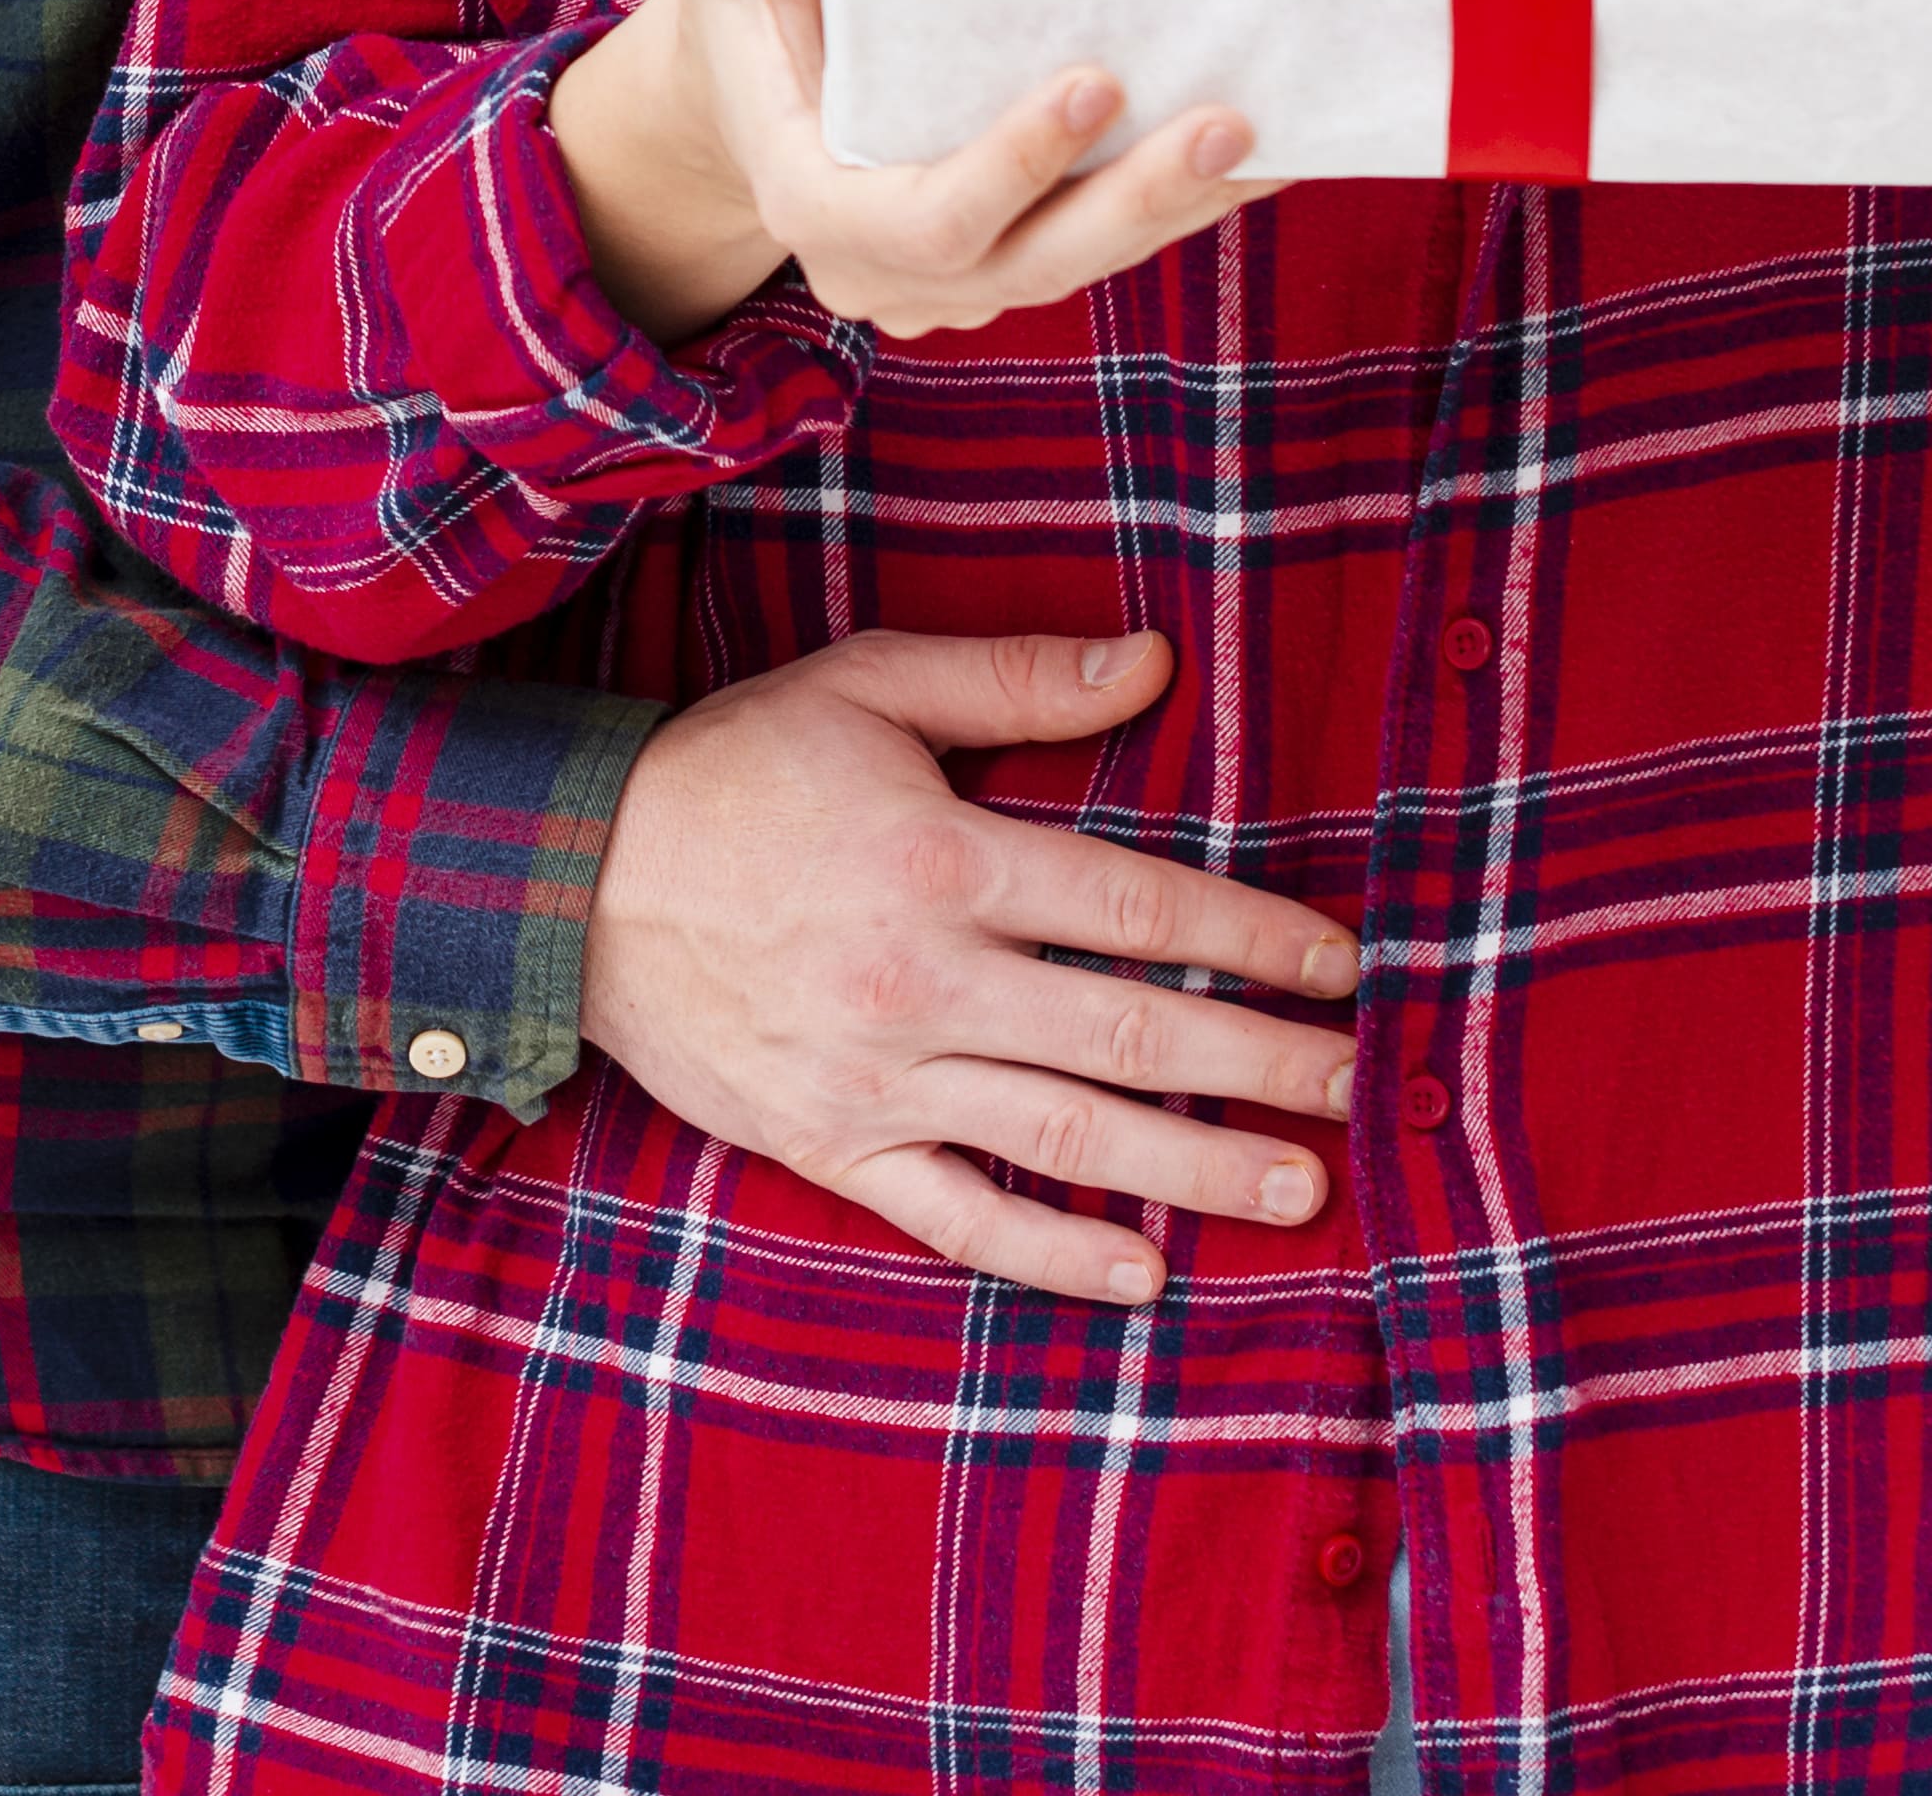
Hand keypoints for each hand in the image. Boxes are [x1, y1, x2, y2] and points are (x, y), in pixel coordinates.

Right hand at [546, 0, 1265, 336]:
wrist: (747, 88)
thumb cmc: (743, 0)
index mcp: (809, 202)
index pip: (922, 221)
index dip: (1012, 171)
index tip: (1092, 81)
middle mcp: (882, 270)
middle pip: (1031, 264)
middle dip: (1134, 202)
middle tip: (1225, 120)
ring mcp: (948, 284)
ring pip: (1079, 268)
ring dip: (1178, 211)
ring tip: (1266, 138)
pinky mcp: (1002, 266)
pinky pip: (1096, 252)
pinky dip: (1177, 209)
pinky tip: (1260, 156)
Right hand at [576, 625, 1363, 1304]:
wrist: (574, 879)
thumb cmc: (733, 769)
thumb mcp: (868, 686)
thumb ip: (1016, 681)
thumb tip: (1155, 660)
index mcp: (945, 859)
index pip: (1143, 910)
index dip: (1257, 940)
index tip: (1341, 965)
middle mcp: (926, 979)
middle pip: (1134, 1035)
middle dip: (1263, 1065)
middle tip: (1357, 1086)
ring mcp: (880, 1076)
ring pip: (1069, 1135)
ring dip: (1197, 1168)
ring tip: (1300, 1188)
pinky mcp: (832, 1144)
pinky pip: (959, 1216)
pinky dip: (1054, 1254)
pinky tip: (1142, 1272)